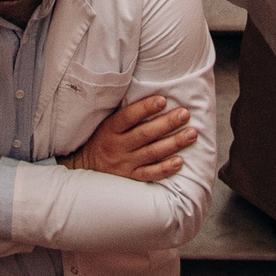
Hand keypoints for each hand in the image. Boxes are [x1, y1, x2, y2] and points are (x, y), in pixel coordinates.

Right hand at [64, 92, 196, 181]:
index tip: (163, 100)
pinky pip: (150, 174)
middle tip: (185, 114)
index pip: (128, 117)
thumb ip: (124, 115)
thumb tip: (151, 97)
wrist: (84, 168)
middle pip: (145, 134)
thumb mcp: (105, 124)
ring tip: (191, 134)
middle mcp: (117, 147)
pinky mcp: (130, 178)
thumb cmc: (100, 140)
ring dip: (173, 143)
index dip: (145, 108)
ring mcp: (124, 164)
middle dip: (167, 123)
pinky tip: (179, 161)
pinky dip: (165, 168)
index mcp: (109, 129)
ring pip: (152, 153)